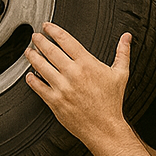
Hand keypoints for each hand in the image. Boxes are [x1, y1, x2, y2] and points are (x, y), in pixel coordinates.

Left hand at [24, 23, 131, 145]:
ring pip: (41, 67)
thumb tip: (127, 37)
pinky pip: (39, 87)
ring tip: (28, 52)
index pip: (66, 40)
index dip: (53, 30)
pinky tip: (29, 75)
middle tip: (35, 36)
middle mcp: (73, 74)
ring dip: (32, 57)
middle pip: (50, 51)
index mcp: (87, 64)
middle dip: (40, 41)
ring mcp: (62, 88)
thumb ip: (122, 53)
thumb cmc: (112, 102)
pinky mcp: (55, 101)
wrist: (105, 128)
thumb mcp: (121, 74)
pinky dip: (32, 80)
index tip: (47, 27)